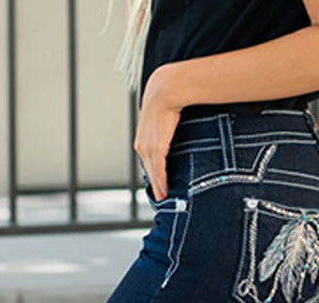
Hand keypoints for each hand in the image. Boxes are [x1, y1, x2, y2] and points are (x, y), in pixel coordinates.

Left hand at [134, 65, 182, 201]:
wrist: (166, 88)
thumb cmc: (169, 96)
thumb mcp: (165, 112)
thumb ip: (168, 122)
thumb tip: (177, 123)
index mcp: (143, 135)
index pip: (147, 159)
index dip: (153, 172)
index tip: (158, 182)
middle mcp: (142, 143)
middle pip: (148, 169)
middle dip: (155, 183)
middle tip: (161, 196)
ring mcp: (147, 147)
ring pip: (152, 173)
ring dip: (158, 187)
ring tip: (163, 198)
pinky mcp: (155, 148)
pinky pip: (157, 171)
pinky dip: (160, 183)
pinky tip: (163, 192)